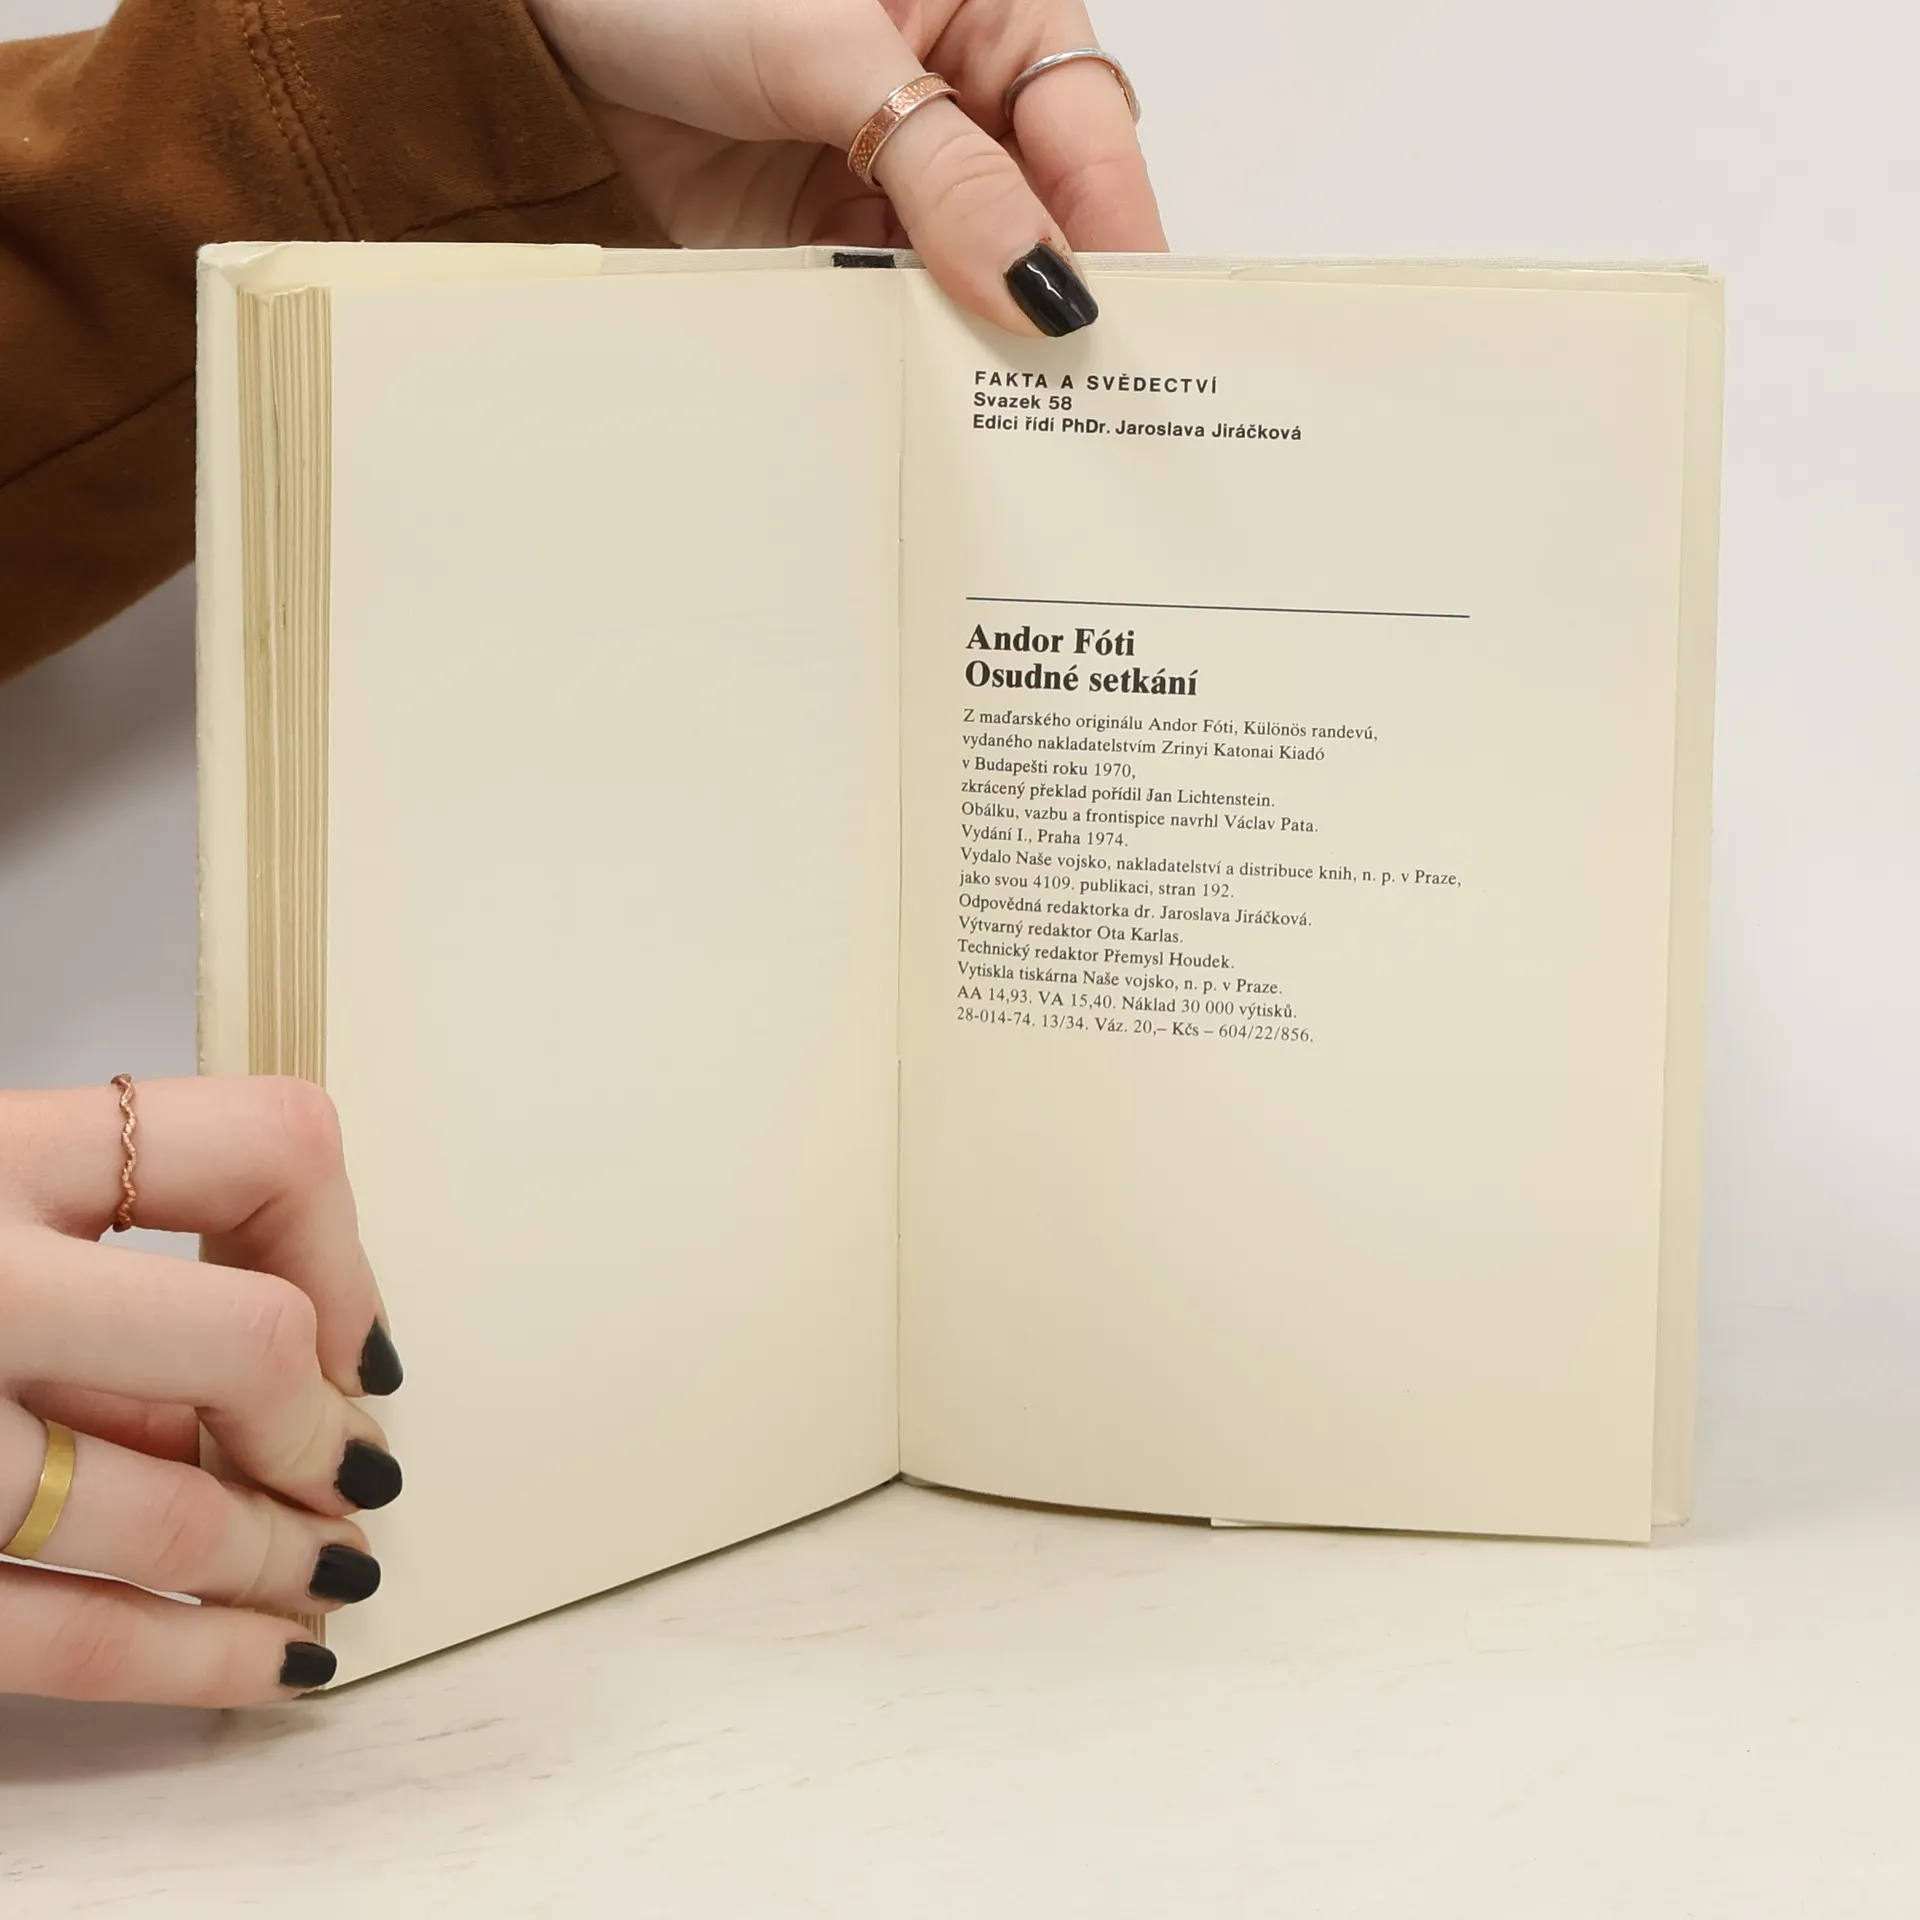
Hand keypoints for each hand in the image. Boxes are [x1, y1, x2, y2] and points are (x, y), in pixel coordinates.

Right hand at [0, 1079, 399, 1705]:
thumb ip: (104, 1266)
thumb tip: (311, 1369)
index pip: (259, 1145)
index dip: (344, 1245)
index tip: (349, 1330)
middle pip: (246, 1340)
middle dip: (317, 1425)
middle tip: (347, 1470)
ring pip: (166, 1512)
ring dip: (281, 1556)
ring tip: (330, 1574)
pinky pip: (72, 1644)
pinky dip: (202, 1664)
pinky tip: (273, 1668)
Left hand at [526, 0, 1165, 334]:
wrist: (542, 19)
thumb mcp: (829, 52)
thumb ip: (944, 171)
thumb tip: (1038, 280)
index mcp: (990, 13)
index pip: (1083, 127)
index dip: (1113, 222)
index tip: (1120, 316)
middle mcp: (956, 102)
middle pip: (1040, 216)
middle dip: (1052, 297)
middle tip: (1077, 396)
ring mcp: (892, 181)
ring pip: (970, 279)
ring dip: (978, 341)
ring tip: (999, 415)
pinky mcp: (829, 243)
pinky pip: (890, 310)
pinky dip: (904, 353)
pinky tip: (921, 395)